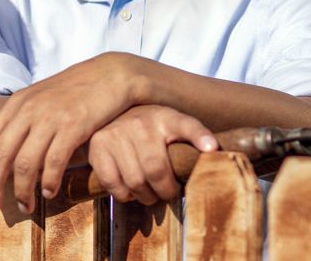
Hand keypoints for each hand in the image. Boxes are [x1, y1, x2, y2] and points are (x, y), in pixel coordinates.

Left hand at [0, 53, 143, 215]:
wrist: (110, 74)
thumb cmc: (75, 90)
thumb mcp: (41, 97)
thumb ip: (22, 118)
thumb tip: (6, 149)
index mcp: (17, 103)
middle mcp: (29, 110)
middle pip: (1, 155)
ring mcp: (50, 118)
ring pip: (25, 164)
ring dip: (22, 191)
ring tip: (26, 206)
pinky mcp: (73, 126)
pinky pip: (54, 162)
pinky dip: (48, 182)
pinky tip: (49, 192)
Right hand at [88, 105, 215, 203]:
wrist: (109, 115)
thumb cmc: (148, 129)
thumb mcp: (172, 126)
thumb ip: (192, 138)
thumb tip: (212, 153)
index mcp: (166, 117)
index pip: (187, 125)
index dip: (200, 136)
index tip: (212, 148)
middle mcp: (140, 123)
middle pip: (156, 170)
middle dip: (165, 190)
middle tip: (168, 192)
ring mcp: (116, 134)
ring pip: (135, 181)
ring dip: (145, 196)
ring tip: (149, 194)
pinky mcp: (98, 147)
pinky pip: (113, 183)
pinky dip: (124, 195)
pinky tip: (130, 190)